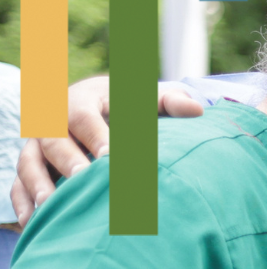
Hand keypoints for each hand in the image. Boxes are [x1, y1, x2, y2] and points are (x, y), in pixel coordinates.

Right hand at [12, 78, 204, 221]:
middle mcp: (53, 121)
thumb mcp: (149, 97)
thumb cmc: (130, 104)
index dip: (97, 135)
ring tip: (53, 204)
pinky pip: (18, 183)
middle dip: (68, 160)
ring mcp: (37, 144)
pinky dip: (24, 200)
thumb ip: (172, 101)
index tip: (112, 155)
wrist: (97, 104)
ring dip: (40, 183)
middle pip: (53, 140)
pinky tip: (35, 220)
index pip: (86, 117)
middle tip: (84, 178)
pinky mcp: (30, 165)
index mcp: (82, 100)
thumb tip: (198, 110)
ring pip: (30, 162)